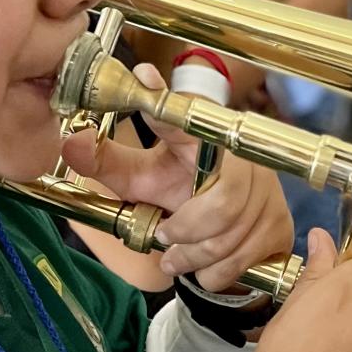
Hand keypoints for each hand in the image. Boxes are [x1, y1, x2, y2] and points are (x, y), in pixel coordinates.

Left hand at [58, 63, 292, 290]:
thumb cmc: (181, 196)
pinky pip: (247, 258)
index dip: (167, 104)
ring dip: (195, 259)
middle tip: (164, 239)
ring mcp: (268, 193)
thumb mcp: (142, 179)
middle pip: (223, 204)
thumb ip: (106, 163)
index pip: (188, 116)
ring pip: (232, 237)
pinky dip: (217, 273)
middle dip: (186, 233)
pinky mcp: (280, 225)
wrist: (227, 230)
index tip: (144, 78)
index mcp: (204, 138)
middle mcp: (244, 159)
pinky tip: (204, 267)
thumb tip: (70, 139)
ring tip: (176, 259)